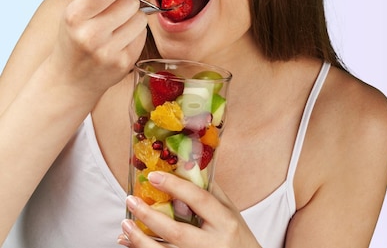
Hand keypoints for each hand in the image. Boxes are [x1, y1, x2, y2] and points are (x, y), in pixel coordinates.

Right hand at [49, 0, 146, 94]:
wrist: (70, 80)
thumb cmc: (73, 39)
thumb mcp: (75, 11)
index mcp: (74, 16)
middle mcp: (90, 35)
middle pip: (131, 1)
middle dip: (128, 0)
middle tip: (117, 7)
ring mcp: (108, 51)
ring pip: (140, 18)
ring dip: (133, 17)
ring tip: (117, 25)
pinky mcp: (124, 63)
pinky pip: (143, 36)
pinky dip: (135, 34)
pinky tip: (121, 40)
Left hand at [118, 172, 260, 247]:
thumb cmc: (239, 239)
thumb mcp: (232, 214)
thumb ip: (212, 193)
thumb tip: (188, 168)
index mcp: (226, 223)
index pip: (199, 200)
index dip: (175, 186)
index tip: (154, 176)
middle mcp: (212, 243)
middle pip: (176, 230)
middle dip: (150, 215)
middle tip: (131, 200)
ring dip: (140, 239)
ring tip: (125, 225)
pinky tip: (130, 242)